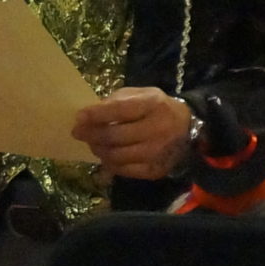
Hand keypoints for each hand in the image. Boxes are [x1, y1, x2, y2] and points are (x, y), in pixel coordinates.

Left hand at [71, 87, 191, 179]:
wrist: (186, 129)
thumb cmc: (155, 108)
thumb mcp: (139, 95)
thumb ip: (115, 101)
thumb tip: (88, 116)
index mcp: (153, 104)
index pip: (119, 110)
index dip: (96, 115)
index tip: (78, 118)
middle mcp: (158, 129)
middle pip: (115, 136)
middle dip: (91, 134)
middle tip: (78, 133)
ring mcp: (157, 152)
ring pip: (117, 156)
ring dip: (98, 150)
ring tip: (92, 144)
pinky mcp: (155, 170)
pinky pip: (124, 170)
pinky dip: (110, 164)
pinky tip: (106, 155)